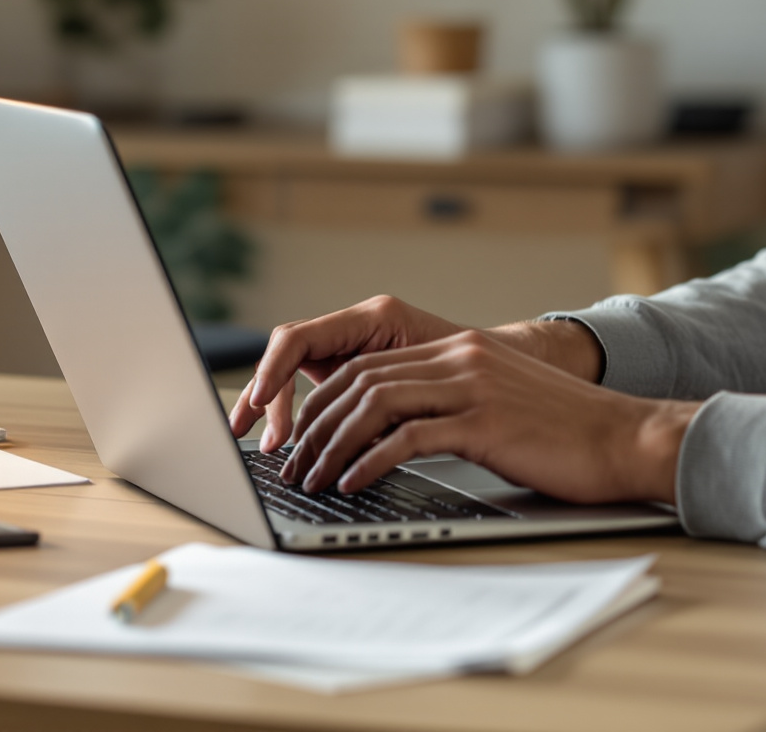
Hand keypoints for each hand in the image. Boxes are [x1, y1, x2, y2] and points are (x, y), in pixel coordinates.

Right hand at [230, 296, 471, 451]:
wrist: (510, 370)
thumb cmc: (482, 370)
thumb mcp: (434, 384)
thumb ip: (390, 401)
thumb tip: (352, 438)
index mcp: (375, 318)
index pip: (299, 337)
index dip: (272, 373)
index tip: (260, 406)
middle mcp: (358, 327)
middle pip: (287, 354)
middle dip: (265, 395)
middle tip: (255, 436)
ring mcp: (354, 347)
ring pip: (295, 372)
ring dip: (277, 409)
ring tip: (272, 447)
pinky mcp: (356, 371)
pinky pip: (315, 387)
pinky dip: (299, 414)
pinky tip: (296, 442)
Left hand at [231, 299, 610, 452]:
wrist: (625, 437)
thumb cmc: (566, 434)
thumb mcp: (501, 402)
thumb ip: (453, 403)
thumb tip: (393, 435)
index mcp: (461, 349)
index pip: (368, 364)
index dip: (324, 400)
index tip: (300, 436)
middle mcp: (462, 357)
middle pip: (361, 380)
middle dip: (315, 425)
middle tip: (292, 464)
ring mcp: (473, 386)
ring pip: (375, 404)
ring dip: (332, 444)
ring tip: (311, 479)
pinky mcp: (485, 422)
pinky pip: (409, 437)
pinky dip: (371, 461)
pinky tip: (353, 483)